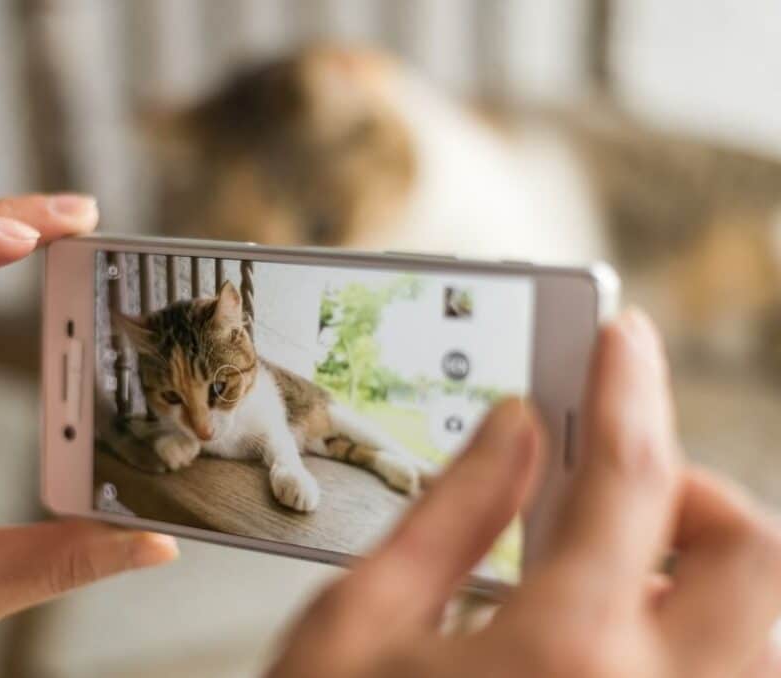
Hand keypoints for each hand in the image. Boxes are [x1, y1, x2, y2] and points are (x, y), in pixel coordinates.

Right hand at [268, 311, 780, 677]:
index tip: (621, 341)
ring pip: (770, 633)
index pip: (628, 477)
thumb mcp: (360, 621)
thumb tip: (512, 428)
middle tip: (616, 487)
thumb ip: (448, 512)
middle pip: (758, 554)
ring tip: (614, 567)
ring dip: (709, 574)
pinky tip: (616, 637)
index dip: (627, 386)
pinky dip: (702, 641)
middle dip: (697, 492)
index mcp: (560, 654)